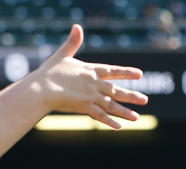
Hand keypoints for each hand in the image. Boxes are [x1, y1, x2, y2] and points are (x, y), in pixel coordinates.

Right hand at [31, 25, 147, 126]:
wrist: (41, 88)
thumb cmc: (49, 72)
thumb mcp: (62, 55)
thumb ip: (73, 43)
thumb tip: (77, 26)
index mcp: (90, 70)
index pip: (112, 70)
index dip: (126, 72)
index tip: (140, 74)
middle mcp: (93, 83)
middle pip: (116, 90)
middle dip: (131, 96)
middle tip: (144, 100)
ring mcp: (90, 95)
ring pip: (111, 105)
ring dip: (125, 112)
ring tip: (137, 117)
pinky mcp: (84, 107)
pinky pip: (100, 116)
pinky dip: (110, 121)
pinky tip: (119, 127)